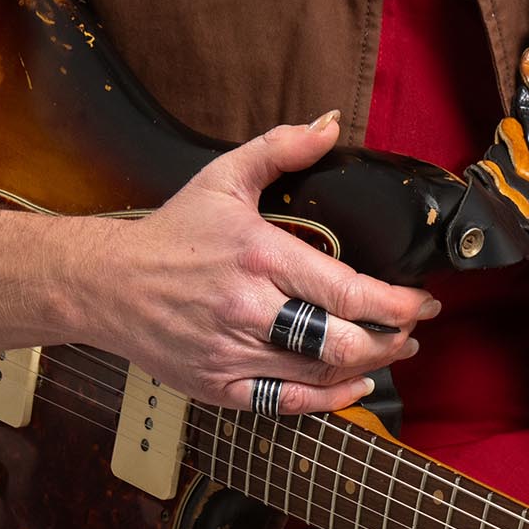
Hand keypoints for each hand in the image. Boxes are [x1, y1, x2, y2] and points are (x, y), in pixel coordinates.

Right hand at [85, 112, 439, 412]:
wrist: (106, 284)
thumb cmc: (172, 232)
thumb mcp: (224, 177)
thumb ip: (281, 149)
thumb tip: (330, 125)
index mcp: (259, 258)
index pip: (346, 292)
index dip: (396, 303)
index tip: (422, 300)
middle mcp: (248, 310)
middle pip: (340, 342)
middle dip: (391, 340)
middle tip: (412, 328)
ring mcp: (231, 354)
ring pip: (318, 375)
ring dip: (368, 366)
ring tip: (392, 351)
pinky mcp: (217, 386)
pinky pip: (284, 404)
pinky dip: (327, 399)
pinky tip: (352, 384)